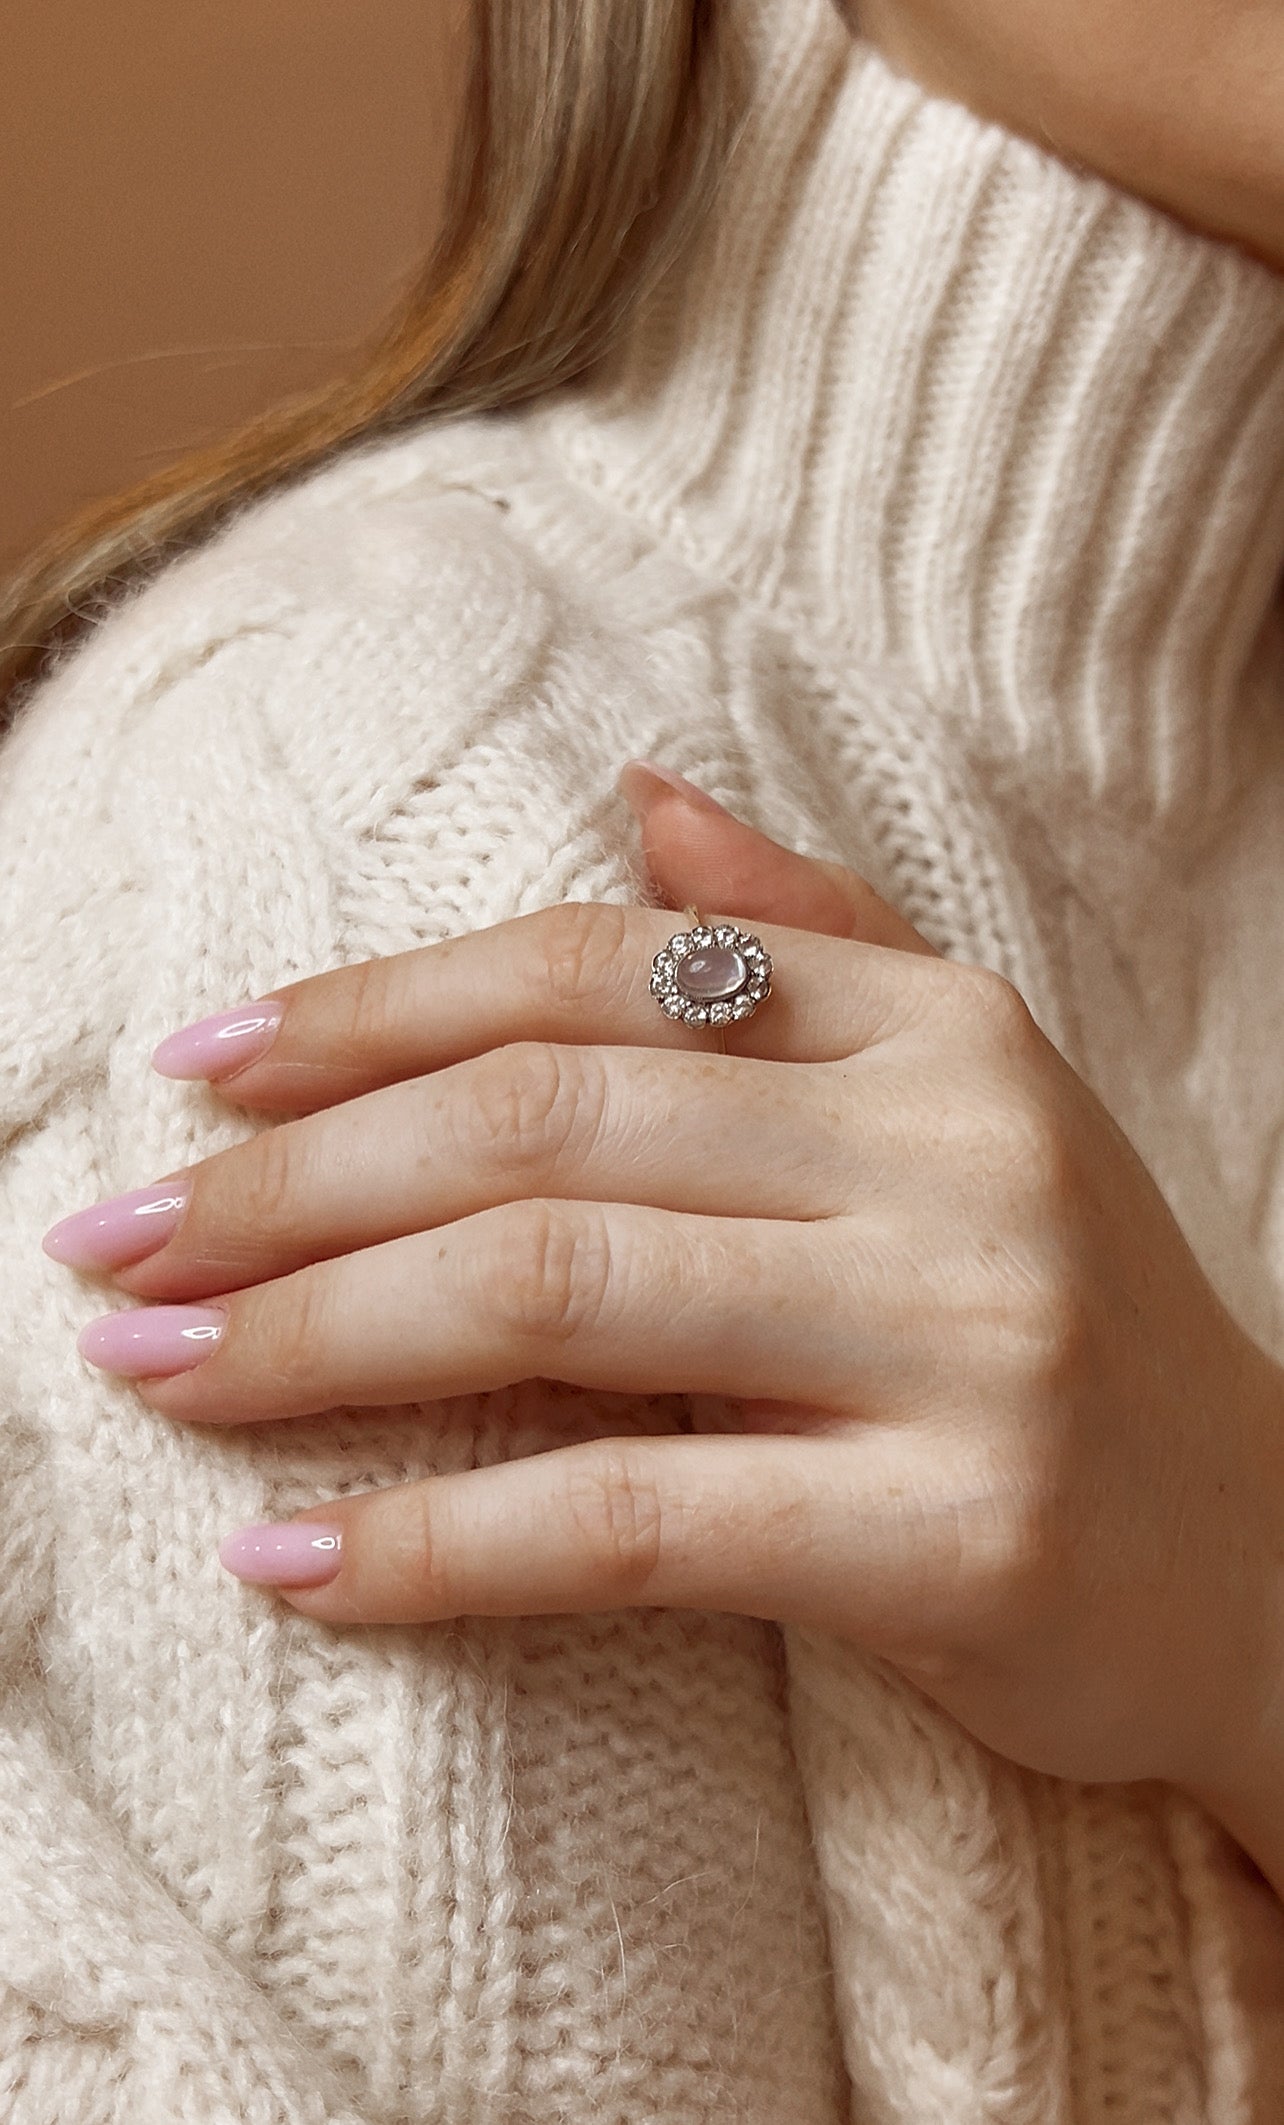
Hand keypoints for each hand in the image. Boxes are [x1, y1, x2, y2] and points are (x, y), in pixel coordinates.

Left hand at [44, 761, 1283, 1826]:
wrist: (1268, 1560)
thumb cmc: (1067, 1320)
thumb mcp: (970, 1093)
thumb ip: (809, 931)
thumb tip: (636, 792)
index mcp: (938, 1028)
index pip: (600, 971)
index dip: (376, 1009)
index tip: (202, 1065)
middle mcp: (952, 1152)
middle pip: (542, 1122)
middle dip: (291, 1180)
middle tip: (114, 1239)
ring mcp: (964, 1338)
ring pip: (558, 1290)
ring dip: (314, 1335)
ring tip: (152, 1363)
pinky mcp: (956, 1536)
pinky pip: (631, 1521)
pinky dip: (434, 1544)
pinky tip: (292, 1564)